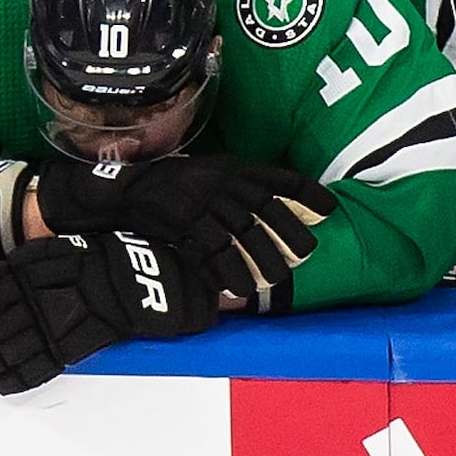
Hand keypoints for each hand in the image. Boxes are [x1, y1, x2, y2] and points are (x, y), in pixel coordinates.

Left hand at [0, 231, 219, 393]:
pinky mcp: (68, 348)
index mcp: (26, 271)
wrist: (138, 276)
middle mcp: (32, 299)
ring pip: (4, 349)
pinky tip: (0, 384)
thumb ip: (25, 261)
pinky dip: (14, 380)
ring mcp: (49, 325)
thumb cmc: (96, 257)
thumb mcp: (55, 247)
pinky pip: (35, 368)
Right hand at [31, 156, 337, 305]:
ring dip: (264, 257)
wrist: (126, 190)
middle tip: (306, 253)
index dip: (305, 190)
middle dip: (290, 230)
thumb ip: (237, 187)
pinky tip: (241, 286)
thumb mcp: (208, 175)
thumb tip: (272, 204)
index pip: (276, 176)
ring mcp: (202, 201)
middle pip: (266, 207)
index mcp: (231, 168)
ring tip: (278, 278)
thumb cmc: (172, 186)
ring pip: (243, 231)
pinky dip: (229, 270)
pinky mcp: (184, 223)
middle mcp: (221, 181)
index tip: (330, 208)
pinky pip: (213, 249)